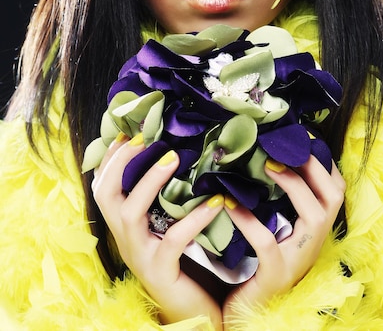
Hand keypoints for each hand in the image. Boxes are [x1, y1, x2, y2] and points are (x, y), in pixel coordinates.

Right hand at [92, 135, 222, 328]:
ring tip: (174, 159)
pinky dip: (194, 218)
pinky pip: (173, 241)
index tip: (127, 133)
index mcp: (124, 227)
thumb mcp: (166, 228)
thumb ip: (163, 201)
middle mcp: (124, 239)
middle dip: (121, 162)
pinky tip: (217, 202)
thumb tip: (174, 155)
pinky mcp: (161, 271)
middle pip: (105, 195)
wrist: (192, 312)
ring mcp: (139, 256)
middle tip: (146, 139)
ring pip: (130, 212)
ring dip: (150, 181)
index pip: (103, 187)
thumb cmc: (182, 263)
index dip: (110, 159)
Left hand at [222, 155, 344, 324]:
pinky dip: (249, 220)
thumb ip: (277, 203)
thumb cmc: (258, 264)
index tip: (302, 138)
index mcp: (314, 229)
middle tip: (284, 148)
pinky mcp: (276, 274)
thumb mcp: (276, 230)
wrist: (247, 312)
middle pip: (334, 197)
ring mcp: (299, 259)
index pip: (336, 190)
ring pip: (313, 215)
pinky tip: (229, 204)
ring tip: (266, 166)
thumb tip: (264, 158)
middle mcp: (315, 242)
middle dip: (314, 167)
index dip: (324, 163)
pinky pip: (267, 242)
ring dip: (293, 186)